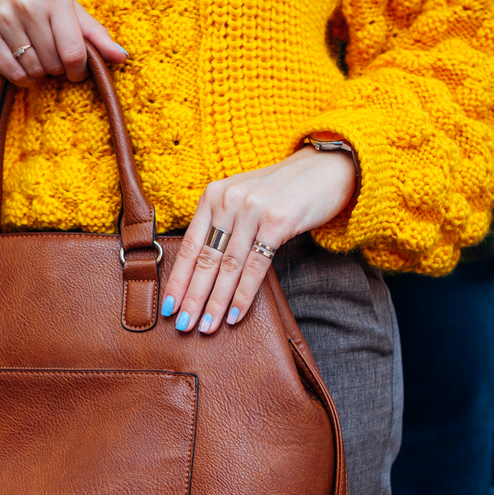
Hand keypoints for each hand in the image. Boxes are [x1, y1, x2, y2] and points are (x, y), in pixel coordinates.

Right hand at [0, 0, 126, 86]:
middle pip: (53, 64)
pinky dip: (22, 78)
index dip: (79, 70)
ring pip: (33, 70)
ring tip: (38, 57)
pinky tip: (25, 67)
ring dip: (40, 73)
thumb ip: (95, 33)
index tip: (77, 71)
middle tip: (54, 57)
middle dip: (58, 68)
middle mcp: (27, 5)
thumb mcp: (68, 5)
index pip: (73, 52)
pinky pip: (11, 73)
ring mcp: (3, 19)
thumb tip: (122, 57)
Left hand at [162, 146, 356, 333]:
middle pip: (207, 259)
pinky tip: (234, 315)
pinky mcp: (278, 222)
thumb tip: (201, 270)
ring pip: (229, 267)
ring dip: (216, 302)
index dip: (178, 278)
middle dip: (193, 297)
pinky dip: (243, 294)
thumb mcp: (244, 199)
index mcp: (214, 195)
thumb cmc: (283, 190)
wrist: (326, 168)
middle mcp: (229, 200)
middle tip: (182, 324)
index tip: (167, 306)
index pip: (191, 245)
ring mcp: (253, 210)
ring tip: (206, 326)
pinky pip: (255, 267)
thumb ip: (223, 224)